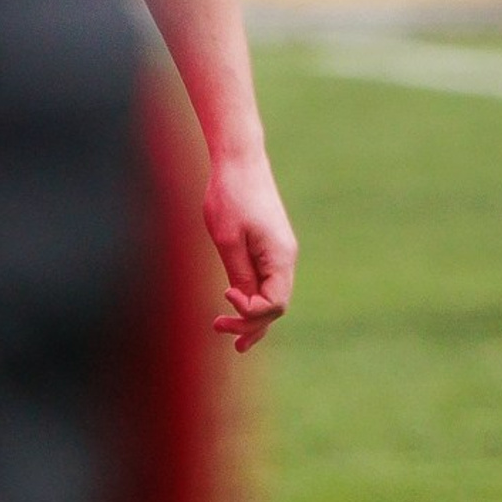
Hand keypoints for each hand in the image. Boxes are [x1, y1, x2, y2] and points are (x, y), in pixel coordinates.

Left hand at [206, 147, 297, 352]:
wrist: (240, 161)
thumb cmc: (231, 197)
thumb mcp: (229, 240)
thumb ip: (239, 274)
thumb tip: (245, 304)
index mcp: (281, 257)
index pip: (275, 304)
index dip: (250, 312)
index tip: (224, 296)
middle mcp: (286, 258)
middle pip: (276, 306)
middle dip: (250, 324)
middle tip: (216, 329)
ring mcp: (279, 253)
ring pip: (272, 297)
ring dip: (252, 318)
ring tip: (231, 340)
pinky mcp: (269, 247)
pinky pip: (267, 282)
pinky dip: (254, 300)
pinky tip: (238, 308)